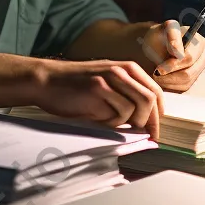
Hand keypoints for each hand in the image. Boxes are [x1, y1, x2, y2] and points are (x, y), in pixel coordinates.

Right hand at [32, 58, 163, 139]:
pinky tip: (98, 118)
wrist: (47, 80)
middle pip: (149, 100)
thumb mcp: (106, 84)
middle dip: (148, 122)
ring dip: (127, 122)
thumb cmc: (76, 87)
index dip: (158, 114)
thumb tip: (146, 121)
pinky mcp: (97, 88)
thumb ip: (126, 95)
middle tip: (143, 136)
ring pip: (135, 108)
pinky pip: (117, 113)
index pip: (155, 91)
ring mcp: (109, 78)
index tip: (154, 131)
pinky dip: (112, 122)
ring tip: (111, 122)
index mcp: (128, 68)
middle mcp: (121, 70)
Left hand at [139, 20, 204, 92]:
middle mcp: (203, 57)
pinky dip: (171, 86)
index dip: (173, 65)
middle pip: (189, 73)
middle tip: (155, 74)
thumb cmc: (159, 37)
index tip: (159, 68)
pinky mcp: (194, 80)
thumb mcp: (164, 29)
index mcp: (200, 42)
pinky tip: (162, 79)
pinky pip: (184, 88)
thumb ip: (173, 34)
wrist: (155, 45)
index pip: (189, 59)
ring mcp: (200, 69)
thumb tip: (178, 51)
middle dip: (170, 75)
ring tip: (156, 76)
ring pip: (186, 82)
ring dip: (168, 81)